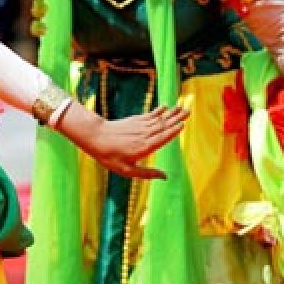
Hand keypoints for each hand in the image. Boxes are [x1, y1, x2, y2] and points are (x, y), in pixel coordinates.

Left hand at [57, 103, 188, 179]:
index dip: (172, 131)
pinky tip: (165, 107)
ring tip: (181, 107)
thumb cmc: (109, 156)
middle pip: (163, 126)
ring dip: (170, 113)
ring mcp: (138, 126)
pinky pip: (149, 115)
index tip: (183, 125)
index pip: (161, 138)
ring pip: (158, 119)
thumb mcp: (127, 170)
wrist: (94, 137)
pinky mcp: (133, 121)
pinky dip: (158, 111)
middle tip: (189, 111)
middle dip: (176, 119)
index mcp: (144, 147)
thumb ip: (146, 174)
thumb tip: (166, 177)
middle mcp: (143, 135)